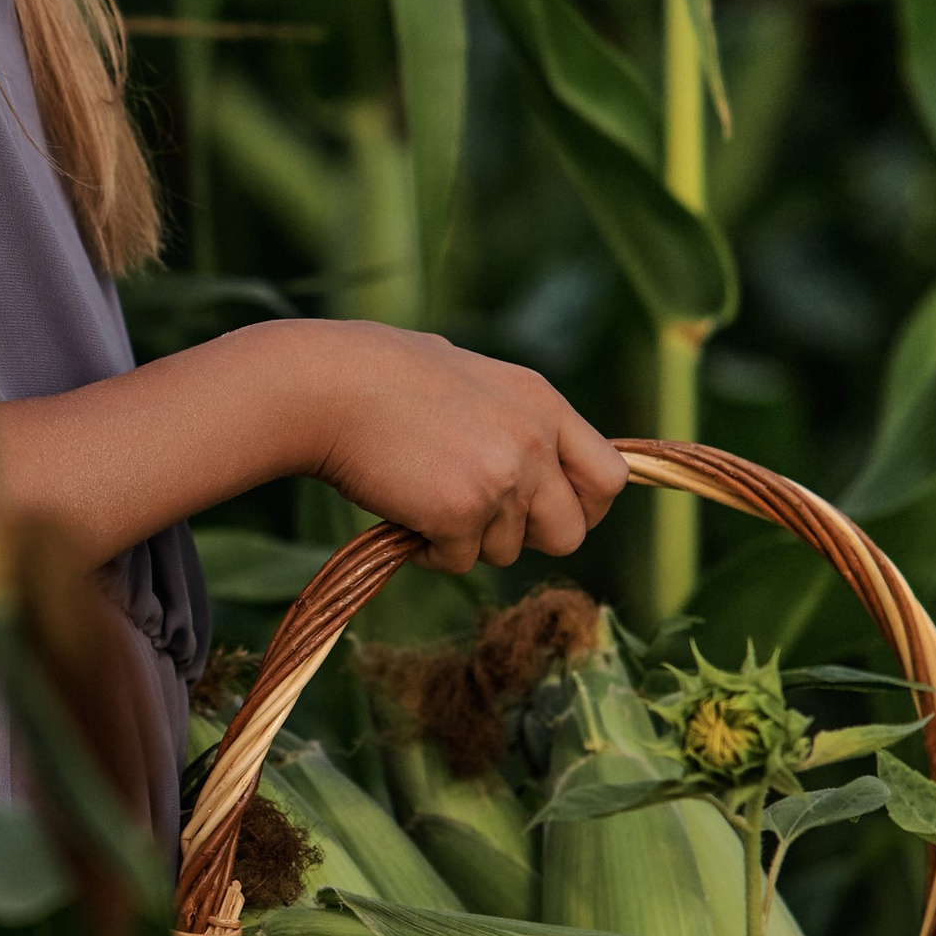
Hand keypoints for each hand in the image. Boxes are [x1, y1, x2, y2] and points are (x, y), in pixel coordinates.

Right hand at [289, 324, 627, 573]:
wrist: (325, 386)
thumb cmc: (377, 374)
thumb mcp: (467, 377)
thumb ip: (510, 418)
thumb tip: (530, 462)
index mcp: (541, 403)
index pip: (609, 476)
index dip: (583, 505)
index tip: (547, 512)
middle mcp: (533, 441)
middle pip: (570, 532)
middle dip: (527, 539)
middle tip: (480, 521)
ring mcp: (501, 478)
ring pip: (505, 551)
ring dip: (466, 540)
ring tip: (423, 499)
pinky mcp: (461, 512)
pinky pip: (457, 561)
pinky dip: (429, 550)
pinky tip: (402, 513)